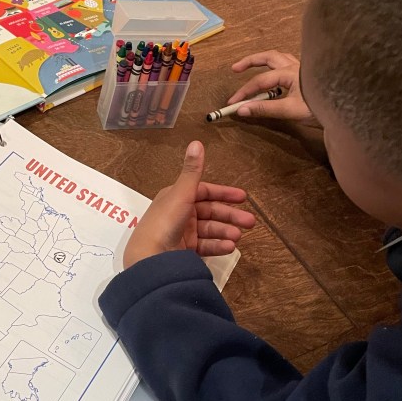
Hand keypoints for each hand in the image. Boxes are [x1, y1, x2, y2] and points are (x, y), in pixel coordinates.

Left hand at [123, 141, 255, 268]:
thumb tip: (197, 142)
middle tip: (251, 222)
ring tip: (238, 237)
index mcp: (176, 197)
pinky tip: (229, 247)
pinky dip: (218, 246)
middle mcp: (179, 213)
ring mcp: (182, 233)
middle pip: (210, 212)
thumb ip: (192, 171)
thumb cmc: (165, 222)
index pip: (204, 192)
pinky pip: (205, 246)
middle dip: (230, 216)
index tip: (243, 197)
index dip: (224, 194)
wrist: (150, 258)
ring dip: (225, 232)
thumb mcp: (181, 193)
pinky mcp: (183, 251)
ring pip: (209, 230)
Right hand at [228, 50, 313, 121]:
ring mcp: (303, 69)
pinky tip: (276, 76)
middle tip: (235, 68)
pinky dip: (277, 67)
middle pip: (269, 57)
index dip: (244, 92)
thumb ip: (265, 109)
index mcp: (290, 73)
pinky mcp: (308, 76)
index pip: (260, 81)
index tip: (233, 104)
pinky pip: (289, 64)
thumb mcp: (289, 111)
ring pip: (280, 58)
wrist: (346, 111)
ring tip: (254, 66)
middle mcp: (296, 67)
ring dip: (265, 60)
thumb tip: (242, 109)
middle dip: (250, 61)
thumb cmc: (319, 109)